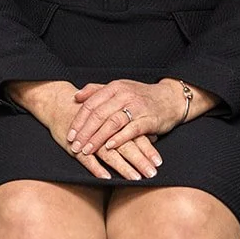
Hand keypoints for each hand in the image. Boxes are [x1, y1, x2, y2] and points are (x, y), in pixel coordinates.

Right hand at [7, 80, 162, 180]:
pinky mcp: (74, 145)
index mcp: (113, 120)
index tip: (158, 162)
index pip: (134, 136)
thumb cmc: (90, 112)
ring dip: (123, 167)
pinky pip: (86, 158)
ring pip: (108, 153)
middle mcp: (103, 129)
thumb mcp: (113, 115)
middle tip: (152, 174)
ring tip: (136, 178)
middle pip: (125, 145)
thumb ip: (132, 126)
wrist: (58, 103)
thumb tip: (153, 136)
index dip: (146, 149)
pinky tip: (106, 178)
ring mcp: (88, 138)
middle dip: (139, 160)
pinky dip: (96, 167)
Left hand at [68, 78, 212, 154]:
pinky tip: (109, 147)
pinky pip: (131, 130)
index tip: (70, 135)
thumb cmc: (141, 96)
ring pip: (112, 123)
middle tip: (75, 146)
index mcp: (114, 88)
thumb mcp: (119, 88)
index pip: (91, 104)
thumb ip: (97, 91)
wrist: (170, 99)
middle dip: (85, 132)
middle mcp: (124, 95)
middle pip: (99, 115)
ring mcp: (136, 107)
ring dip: (98, 138)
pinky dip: (119, 139)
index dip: (79, 121)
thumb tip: (76, 97)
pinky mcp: (148, 119)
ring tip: (87, 150)